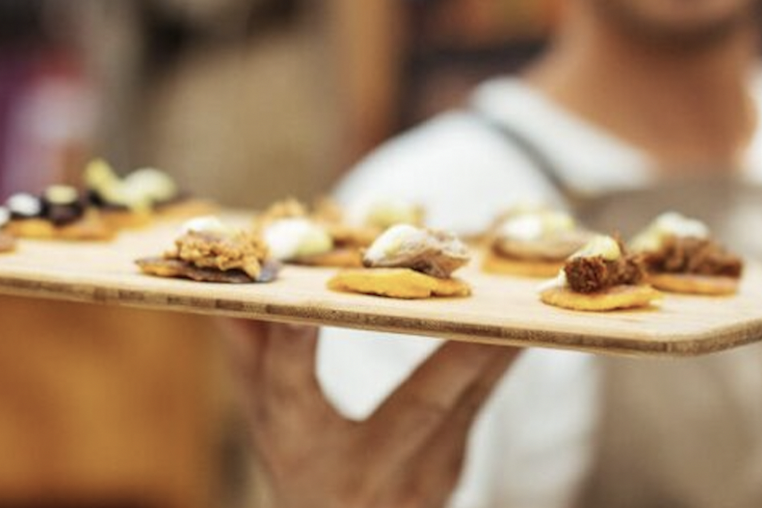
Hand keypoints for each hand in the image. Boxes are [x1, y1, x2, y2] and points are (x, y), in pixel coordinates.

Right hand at [219, 319, 520, 507]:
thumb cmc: (298, 462)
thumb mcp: (265, 417)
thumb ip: (250, 351)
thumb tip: (233, 284)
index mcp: (300, 444)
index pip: (292, 388)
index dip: (296, 344)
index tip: (311, 298)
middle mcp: (362, 468)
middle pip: (416, 405)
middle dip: (460, 354)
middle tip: (490, 304)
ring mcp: (418, 477)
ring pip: (466, 403)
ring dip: (499, 348)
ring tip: (526, 298)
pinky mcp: (452, 468)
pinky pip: (481, 404)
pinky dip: (502, 359)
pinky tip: (528, 324)